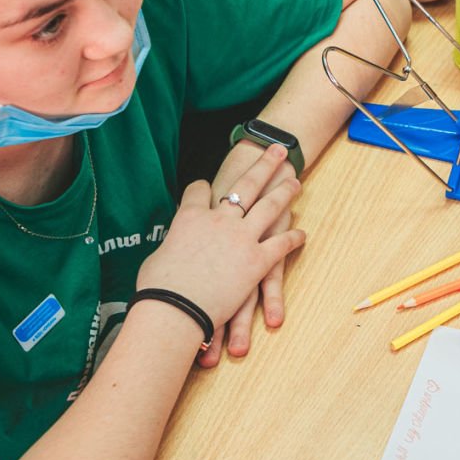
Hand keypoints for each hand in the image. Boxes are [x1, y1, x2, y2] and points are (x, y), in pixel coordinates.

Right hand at [135, 145, 304, 362]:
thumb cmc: (157, 289)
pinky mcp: (257, 261)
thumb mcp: (157, 259)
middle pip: (244, 185)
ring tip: (295, 181)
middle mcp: (219, 220)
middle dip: (263, 165)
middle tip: (278, 150)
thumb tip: (170, 255)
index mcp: (190, 217)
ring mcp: (240, 238)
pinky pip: (280, 244)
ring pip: (268, 207)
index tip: (206, 186)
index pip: (199, 191)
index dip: (203, 188)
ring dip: (284, 193)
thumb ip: (170, 249)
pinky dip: (292, 238)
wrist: (174, 309)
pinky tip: (302, 234)